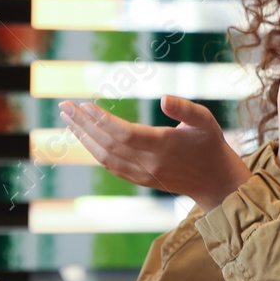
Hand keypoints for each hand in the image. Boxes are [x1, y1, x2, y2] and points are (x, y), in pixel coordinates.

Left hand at [59, 94, 251, 212]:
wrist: (215, 182)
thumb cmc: (210, 145)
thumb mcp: (206, 121)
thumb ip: (185, 109)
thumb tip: (163, 98)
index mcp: (163, 146)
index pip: (124, 133)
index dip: (102, 120)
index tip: (85, 105)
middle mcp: (148, 163)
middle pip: (107, 144)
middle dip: (83, 125)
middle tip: (64, 107)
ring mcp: (141, 174)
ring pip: (104, 157)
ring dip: (83, 137)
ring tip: (68, 119)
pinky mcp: (139, 179)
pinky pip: (110, 165)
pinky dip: (94, 150)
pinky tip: (84, 136)